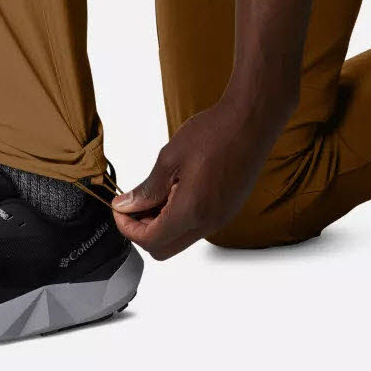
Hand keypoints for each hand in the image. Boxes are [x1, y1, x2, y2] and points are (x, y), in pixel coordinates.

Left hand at [112, 96, 286, 259]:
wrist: (251, 121)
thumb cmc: (214, 133)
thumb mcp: (170, 157)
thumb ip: (148, 188)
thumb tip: (126, 206)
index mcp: (192, 211)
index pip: (150, 240)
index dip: (128, 228)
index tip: (119, 208)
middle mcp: (209, 222)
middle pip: (164, 248)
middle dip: (142, 230)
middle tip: (134, 203)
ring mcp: (221, 218)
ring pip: (180, 239)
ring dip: (160, 223)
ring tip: (154, 191)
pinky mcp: (227, 209)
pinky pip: (196, 226)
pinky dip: (178, 216)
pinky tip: (174, 189)